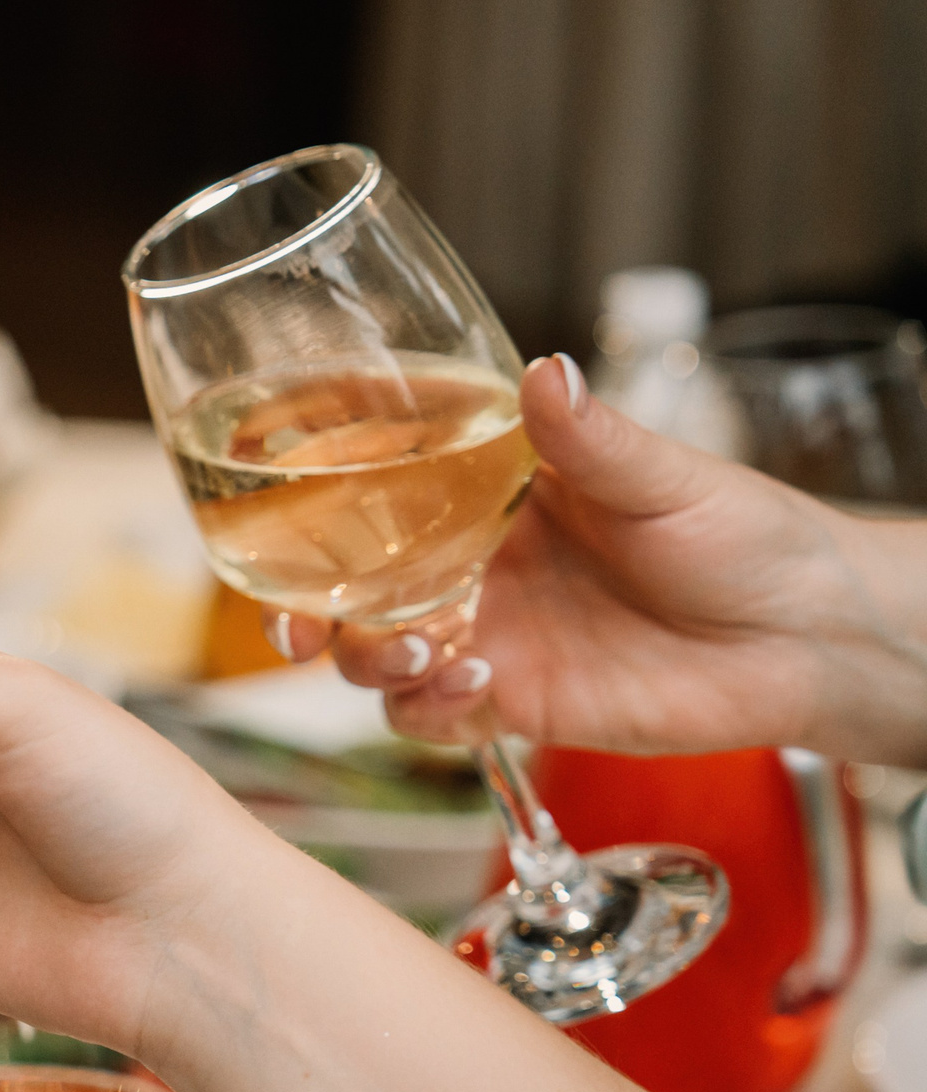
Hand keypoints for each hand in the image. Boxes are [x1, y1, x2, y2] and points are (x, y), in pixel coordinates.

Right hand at [271, 354, 926, 761]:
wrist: (809, 641)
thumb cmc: (750, 540)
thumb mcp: (667, 478)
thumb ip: (590, 439)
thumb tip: (545, 374)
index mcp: (497, 494)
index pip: (384, 488)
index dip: (318, 500)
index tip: (282, 507)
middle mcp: (477, 565)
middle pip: (353, 585)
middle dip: (308, 605)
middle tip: (300, 622)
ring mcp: (489, 636)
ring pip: (376, 655)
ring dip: (369, 657)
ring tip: (419, 647)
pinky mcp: (512, 704)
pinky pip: (430, 717)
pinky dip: (427, 708)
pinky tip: (468, 685)